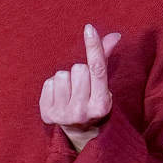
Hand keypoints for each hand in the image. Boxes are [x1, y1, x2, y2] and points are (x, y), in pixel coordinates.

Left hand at [40, 24, 120, 151]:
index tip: (89, 29)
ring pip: (61, 75)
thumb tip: (114, 35)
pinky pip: (48, 83)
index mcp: (101, 105)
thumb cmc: (93, 103)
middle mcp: (82, 111)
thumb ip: (106, 60)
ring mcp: (63, 115)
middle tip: (82, 88)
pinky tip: (60, 98)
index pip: (97, 69)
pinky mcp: (47, 115)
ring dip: (66, 80)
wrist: (80, 134)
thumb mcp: (103, 87)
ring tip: (70, 93)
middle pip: (78, 69)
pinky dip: (54, 87)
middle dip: (80, 73)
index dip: (94, 47)